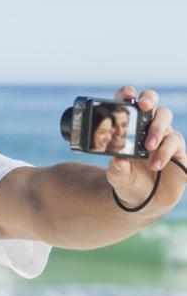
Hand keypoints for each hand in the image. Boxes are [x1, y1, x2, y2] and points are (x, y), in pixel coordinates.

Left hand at [107, 86, 186, 213]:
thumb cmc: (128, 181)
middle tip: (143, 107)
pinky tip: (156, 163)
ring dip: (156, 130)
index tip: (126, 96)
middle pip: (153, 104)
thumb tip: (118, 160)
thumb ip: (116, 170)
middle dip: (149, 100)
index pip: (129, 104)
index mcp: (129, 128)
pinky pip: (176, 143)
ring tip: (148, 147)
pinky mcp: (179, 151)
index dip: (127, 94)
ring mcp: (165, 138)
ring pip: (166, 120)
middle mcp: (148, 128)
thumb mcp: (117, 177)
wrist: (144, 201)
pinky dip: (165, 151)